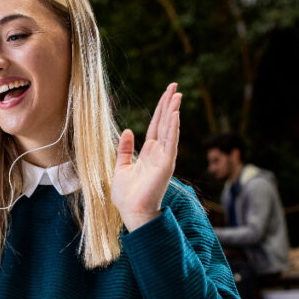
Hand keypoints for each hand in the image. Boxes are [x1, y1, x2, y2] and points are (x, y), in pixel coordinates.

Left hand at [111, 83, 181, 230]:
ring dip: (173, 112)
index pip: (157, 125)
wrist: (131, 212)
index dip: (161, 109)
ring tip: (177, 95)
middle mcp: (159, 153)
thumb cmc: (126, 195)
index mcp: (148, 153)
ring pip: (170, 130)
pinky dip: (173, 128)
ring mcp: (164, 158)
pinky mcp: (166, 165)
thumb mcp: (121, 167)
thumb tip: (128, 130)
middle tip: (175, 86)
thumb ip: (125, 150)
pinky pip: (171, 143)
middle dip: (169, 104)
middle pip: (165, 123)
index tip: (167, 93)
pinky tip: (175, 114)